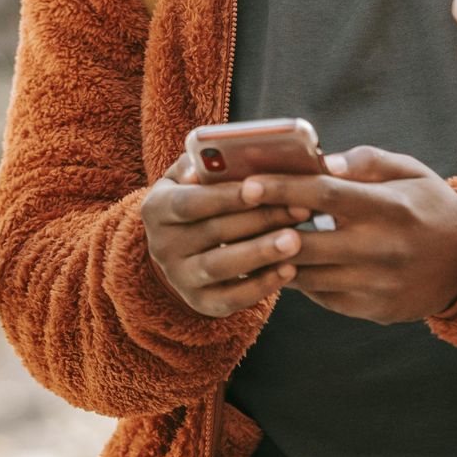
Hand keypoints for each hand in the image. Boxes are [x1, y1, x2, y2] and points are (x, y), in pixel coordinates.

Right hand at [141, 151, 313, 317]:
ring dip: (261, 253)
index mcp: (156, 209)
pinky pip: (231, 299)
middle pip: (213, 232)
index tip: (261, 188)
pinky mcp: (200, 303)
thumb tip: (219, 153)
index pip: (189, 202)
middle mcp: (162, 246)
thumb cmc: (199, 200)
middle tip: (300, 209)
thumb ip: (204, 164)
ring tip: (296, 240)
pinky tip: (290, 270)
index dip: (225, 197)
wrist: (183, 248)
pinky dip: (261, 286)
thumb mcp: (189, 179)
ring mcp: (179, 278)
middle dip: (259, 220)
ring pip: (221, 266)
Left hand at [240, 148, 456, 324]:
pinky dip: (299, 279)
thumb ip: (365, 162)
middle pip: (306, 242)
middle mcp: (381, 249)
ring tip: (251, 239)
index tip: (246, 184)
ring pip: (306, 275)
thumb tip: (322, 161)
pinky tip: (287, 261)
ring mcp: (376, 285)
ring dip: (275, 257)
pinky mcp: (372, 310)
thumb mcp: (409, 171)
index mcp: (390, 208)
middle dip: (265, 230)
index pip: (325, 196)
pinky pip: (321, 296)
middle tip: (235, 217)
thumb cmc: (428, 206)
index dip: (282, 189)